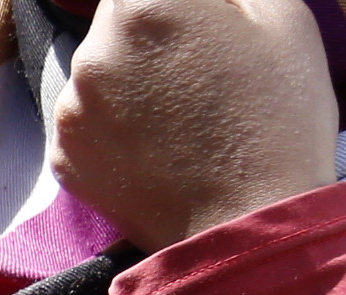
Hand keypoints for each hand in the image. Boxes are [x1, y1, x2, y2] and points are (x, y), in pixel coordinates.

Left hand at [51, 0, 338, 248]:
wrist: (249, 222)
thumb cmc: (279, 112)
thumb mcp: (281, 14)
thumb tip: (204, 0)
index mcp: (144, 4)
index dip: (178, 5)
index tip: (203, 26)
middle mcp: (93, 52)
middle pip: (117, 22)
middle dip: (153, 34)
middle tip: (200, 68)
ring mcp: (71, 110)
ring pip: (99, 73)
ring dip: (131, 80)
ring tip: (181, 113)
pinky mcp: (63, 157)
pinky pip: (87, 123)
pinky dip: (114, 126)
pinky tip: (157, 144)